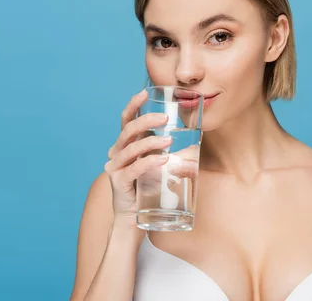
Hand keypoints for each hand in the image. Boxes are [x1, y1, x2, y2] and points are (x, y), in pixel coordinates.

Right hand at [104, 89, 171, 226]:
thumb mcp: (157, 165)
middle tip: (165, 118)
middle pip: (127, 130)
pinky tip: (163, 160)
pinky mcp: (118, 183)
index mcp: (124, 145)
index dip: (133, 105)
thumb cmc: (147, 189)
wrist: (133, 220)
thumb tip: (196, 136)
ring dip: (152, 142)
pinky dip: (149, 162)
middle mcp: (116, 153)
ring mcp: (114, 168)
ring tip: (169, 141)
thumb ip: (168, 150)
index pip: (126, 120)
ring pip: (131, 148)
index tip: (145, 92)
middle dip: (146, 120)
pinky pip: (134, 169)